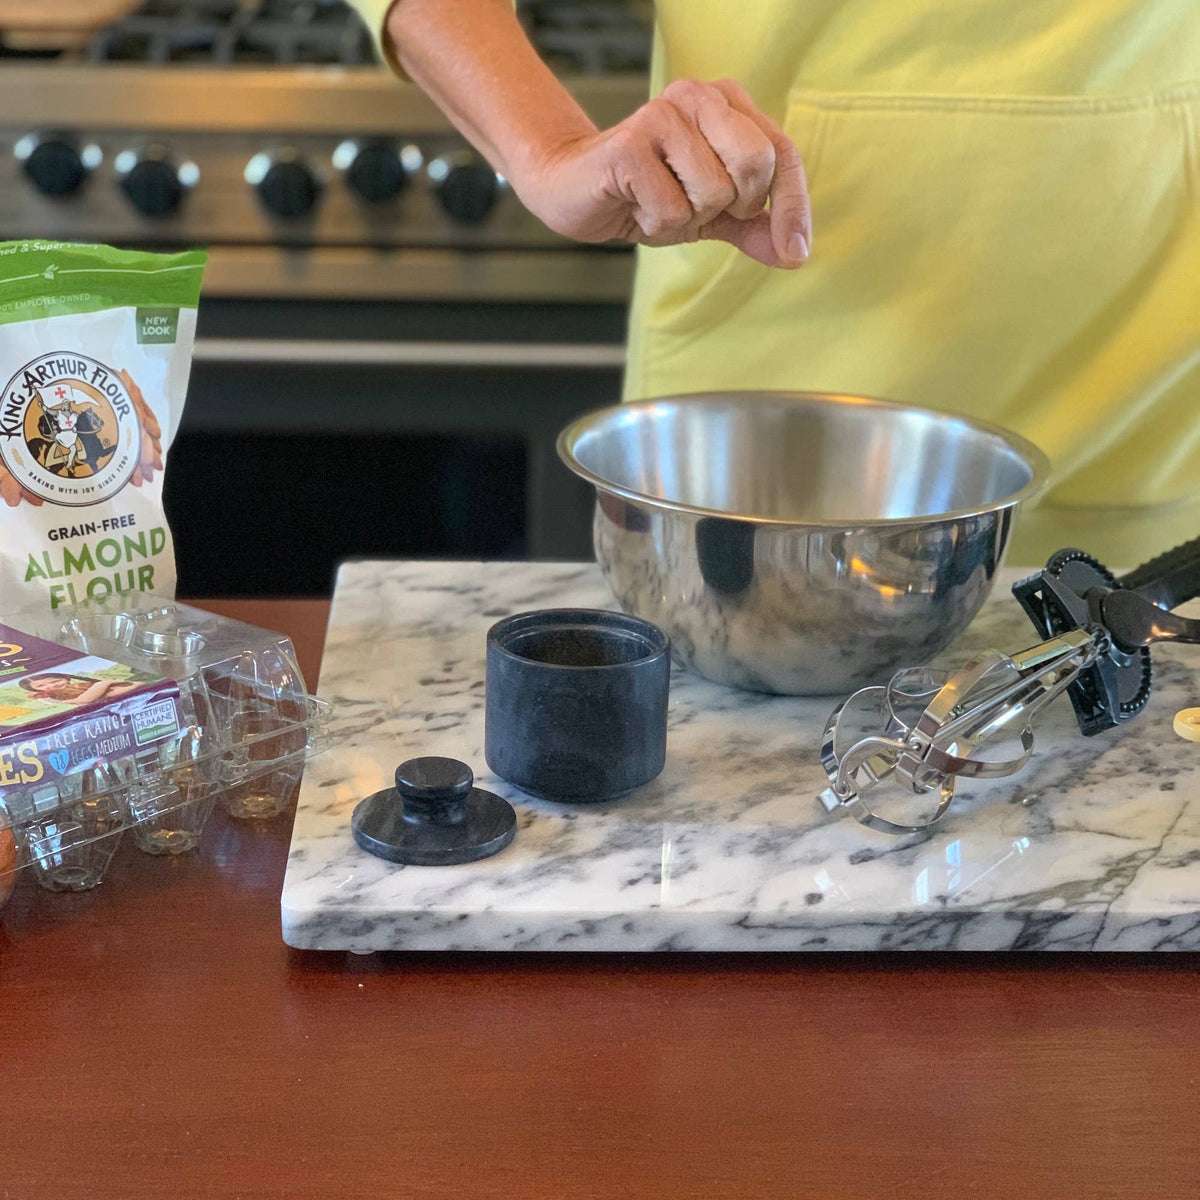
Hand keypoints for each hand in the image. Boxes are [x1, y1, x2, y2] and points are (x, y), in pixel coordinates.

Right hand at [511, 78, 811, 268]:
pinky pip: (673, 210)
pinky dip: (656, 224)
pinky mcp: (630, 145)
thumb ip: (753, 227)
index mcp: (727, 103)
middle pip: (756, 164)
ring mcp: (662, 115)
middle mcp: (699, 97)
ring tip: (659, 201)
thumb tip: (794, 254)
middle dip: (734, 206)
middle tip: (698, 207)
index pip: (782, 153)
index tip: (795, 253)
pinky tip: (636, 206)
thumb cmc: (646, 196)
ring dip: (688, 217)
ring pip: (714, 193)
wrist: (576, 194)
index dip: (793, 207)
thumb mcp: (710, 215)